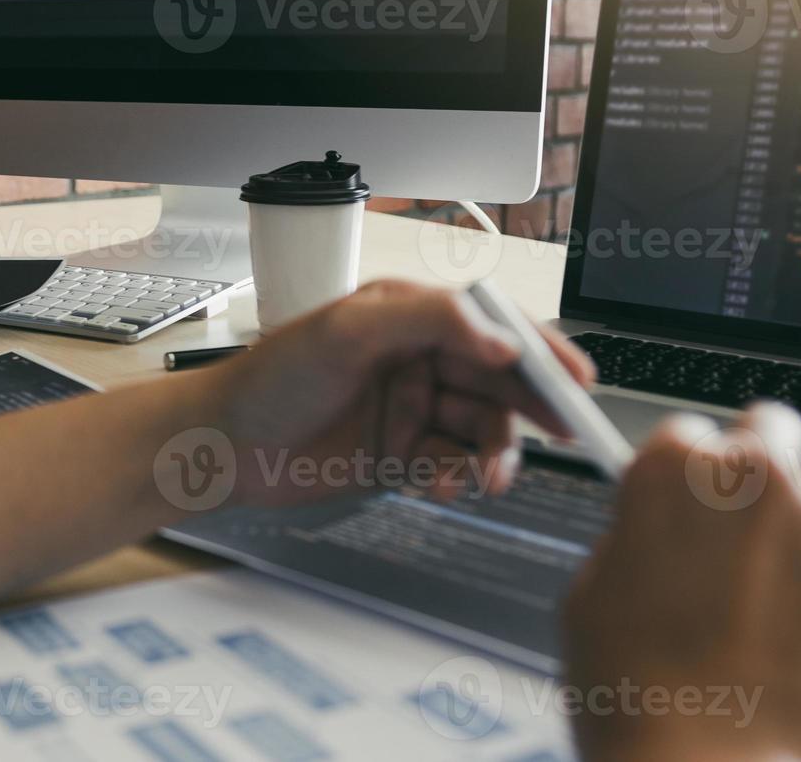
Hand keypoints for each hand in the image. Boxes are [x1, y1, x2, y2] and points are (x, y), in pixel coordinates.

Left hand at [203, 281, 595, 507]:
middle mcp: (417, 358)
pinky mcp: (401, 455)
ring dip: (494, 452)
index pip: (492, 325)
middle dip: (531, 409)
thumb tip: (499, 338)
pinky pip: (453, 465)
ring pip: (481, 428)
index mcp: (411, 315)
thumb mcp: (350, 329)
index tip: (575, 379)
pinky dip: (461, 477)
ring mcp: (411, 408)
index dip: (539, 349)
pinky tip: (449, 485)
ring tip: (486, 475)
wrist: (224, 445)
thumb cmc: (271, 377)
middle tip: (563, 434)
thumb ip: (431, 322)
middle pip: (498, 380)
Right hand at [562, 405, 800, 761]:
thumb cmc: (638, 696)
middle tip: (752, 514)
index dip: (689, 469)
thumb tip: (659, 528)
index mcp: (671, 472)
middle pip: (769, 425)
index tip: (696, 495)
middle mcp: (753, 479)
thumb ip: (633, 536)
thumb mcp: (591, 594)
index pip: (688, 429)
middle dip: (759, 463)